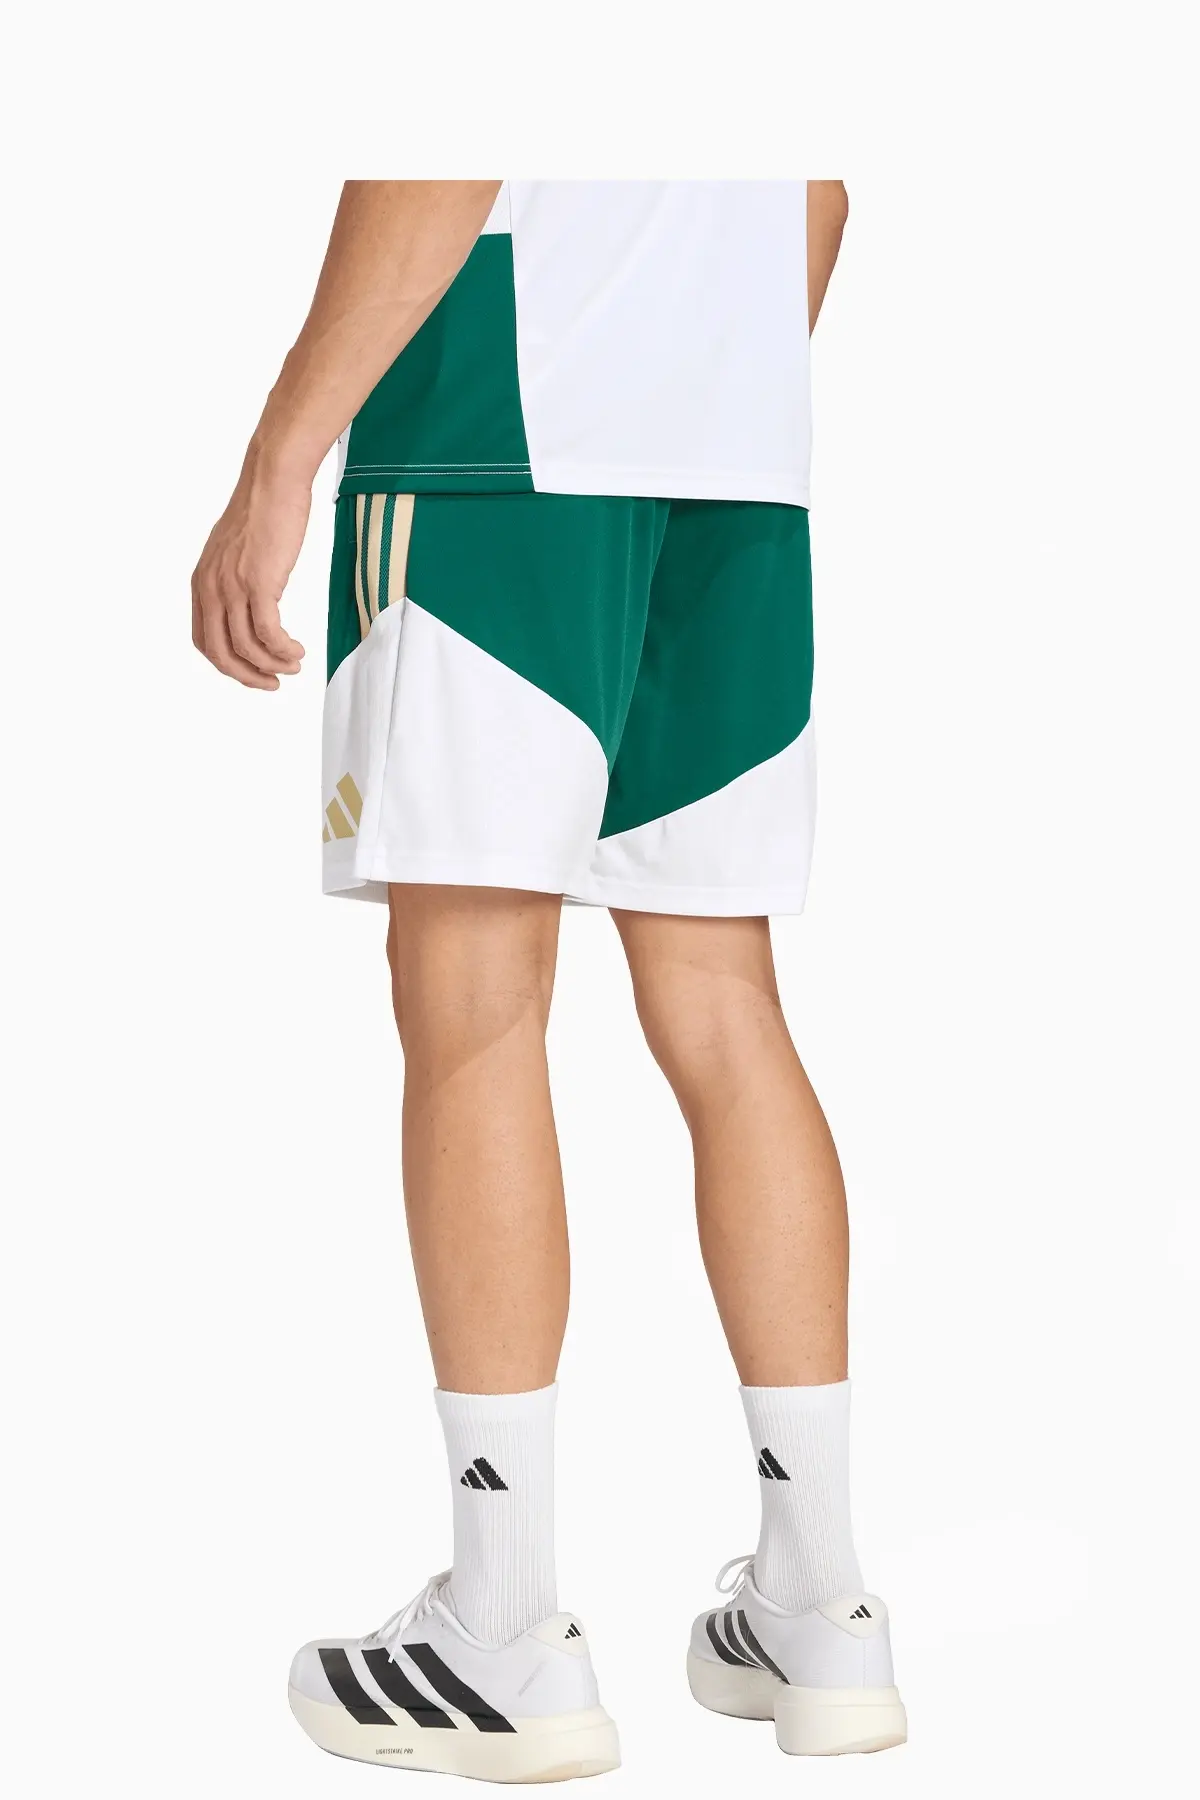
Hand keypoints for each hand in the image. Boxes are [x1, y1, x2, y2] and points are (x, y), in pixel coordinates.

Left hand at [192, 454, 310, 688]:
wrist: (273, 480)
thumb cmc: (263, 509)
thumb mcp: (236, 552)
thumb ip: (235, 580)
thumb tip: (251, 604)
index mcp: (201, 582)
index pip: (204, 639)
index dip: (227, 664)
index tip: (252, 671)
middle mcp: (210, 588)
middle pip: (220, 653)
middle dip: (247, 676)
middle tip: (272, 683)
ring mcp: (232, 586)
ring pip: (246, 647)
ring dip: (273, 665)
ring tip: (294, 665)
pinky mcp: (258, 583)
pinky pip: (268, 633)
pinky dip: (283, 649)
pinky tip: (297, 650)